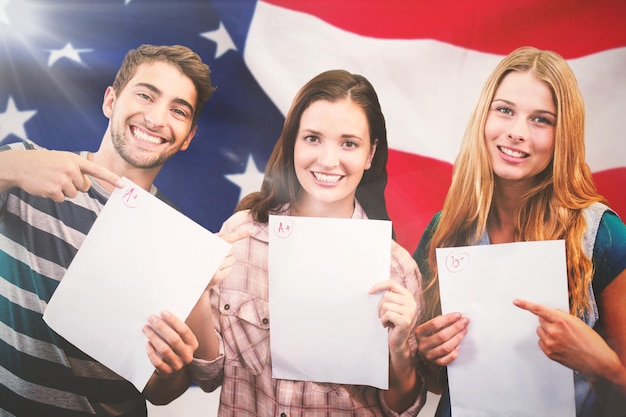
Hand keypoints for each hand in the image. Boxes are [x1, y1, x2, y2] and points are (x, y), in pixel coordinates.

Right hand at [2, 149, 122, 200]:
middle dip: (74, 185)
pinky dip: (55, 195)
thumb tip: (87, 187)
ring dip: (64, 190)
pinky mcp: (54, 190)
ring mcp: (62, 180)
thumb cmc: (45, 162)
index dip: (111, 178)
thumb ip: (77, 170)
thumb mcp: (63, 160)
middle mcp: (71, 169)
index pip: (97, 170)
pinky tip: (46, 186)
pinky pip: (62, 199)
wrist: (20, 165)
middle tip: (60, 176)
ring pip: (74, 194)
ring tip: (52, 180)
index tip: (123, 185)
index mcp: (75, 160)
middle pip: (84, 187)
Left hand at [143, 310, 198, 375]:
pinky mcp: (167, 372)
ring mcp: (178, 365)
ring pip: (164, 350)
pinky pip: (157, 362)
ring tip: (146, 328)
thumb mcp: (181, 339)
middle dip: (161, 327)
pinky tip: (147, 344)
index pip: (184, 330)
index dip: (173, 320)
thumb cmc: (175, 347)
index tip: (163, 312)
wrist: (172, 368)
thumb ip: (176, 328)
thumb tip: (164, 312)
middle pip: (174, 339)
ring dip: (154, 337)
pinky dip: (151, 352)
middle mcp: (187, 355)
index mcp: (193, 344)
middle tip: (151, 318)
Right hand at [207, 228, 252, 288]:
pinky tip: (217, 271)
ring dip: (227, 262)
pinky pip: (230, 269)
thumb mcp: (207, 245)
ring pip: (232, 260)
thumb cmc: (203, 258)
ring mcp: (214, 266)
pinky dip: (226, 270)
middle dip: (227, 252)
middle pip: (231, 250)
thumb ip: (218, 239)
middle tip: (217, 256)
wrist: (194, 278)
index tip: (251, 231)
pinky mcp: (217, 277)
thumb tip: (235, 234)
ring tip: (216, 264)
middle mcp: (211, 255)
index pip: (227, 238)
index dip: (240, 234)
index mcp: (209, 245)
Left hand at [369, 279, 417, 353]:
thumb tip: (373, 288)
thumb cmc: (393, 322)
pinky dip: (383, 321)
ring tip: (387, 320)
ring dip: (382, 315)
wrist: (398, 341)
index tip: (370, 291)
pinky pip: (387, 315)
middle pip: (387, 296)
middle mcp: (411, 303)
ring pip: (386, 305)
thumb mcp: (392, 306)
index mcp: (408, 296)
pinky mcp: (405, 321)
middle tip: (383, 315)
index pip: (392, 283)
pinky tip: (387, 325)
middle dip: (380, 306)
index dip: (379, 286)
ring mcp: (410, 312)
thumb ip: (389, 296)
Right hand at [415, 312, 468, 365]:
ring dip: (457, 338)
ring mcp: (428, 355)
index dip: (448, 319)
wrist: (423, 352)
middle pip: (441, 336)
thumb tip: (456, 317)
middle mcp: (423, 344)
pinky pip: (446, 360)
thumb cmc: (429, 335)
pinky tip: (459, 346)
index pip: (434, 324)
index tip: (458, 315)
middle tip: (465, 322)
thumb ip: (439, 322)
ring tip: (464, 331)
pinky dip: (454, 353)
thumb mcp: (429, 327)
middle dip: (455, 328)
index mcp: (420, 332)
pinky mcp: (435, 363)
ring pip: (445, 348)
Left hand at [514, 299, 619, 376]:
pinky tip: (560, 345)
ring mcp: (551, 343)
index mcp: (562, 321)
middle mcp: (554, 331)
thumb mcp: (577, 323)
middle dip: (548, 321)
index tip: (516, 302)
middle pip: (540, 320)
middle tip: (561, 328)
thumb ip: (561, 316)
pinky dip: (548, 341)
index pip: (539, 310)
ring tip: (563, 338)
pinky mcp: (549, 353)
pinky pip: (541, 342)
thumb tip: (549, 313)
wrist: (598, 361)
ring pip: (540, 331)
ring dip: (547, 331)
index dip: (526, 305)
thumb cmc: (590, 341)